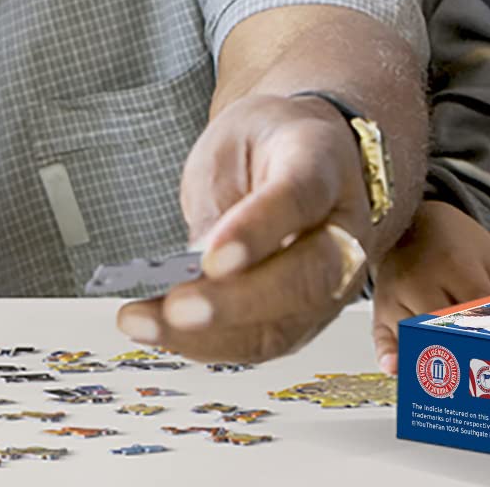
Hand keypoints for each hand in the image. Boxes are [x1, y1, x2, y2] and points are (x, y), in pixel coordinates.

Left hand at [115, 93, 373, 362]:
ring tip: (145, 323)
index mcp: (324, 166)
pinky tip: (160, 331)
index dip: (257, 230)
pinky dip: (205, 345)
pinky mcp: (305, 317)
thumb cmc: (267, 147)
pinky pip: (260, 343)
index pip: (300, 199)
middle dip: (236, 303)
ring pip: (284, 325)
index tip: (211, 256)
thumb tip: (196, 264)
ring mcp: (333, 282)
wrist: (303, 156)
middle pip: (307, 278)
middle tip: (177, 307)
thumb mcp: (235, 144)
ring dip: (210, 336)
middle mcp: (343, 230)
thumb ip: (222, 200)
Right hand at [370, 200, 489, 372]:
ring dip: (437, 361)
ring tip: (462, 383)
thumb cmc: (456, 244)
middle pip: (444, 326)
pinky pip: (382, 338)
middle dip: (469, 351)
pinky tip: (398, 370)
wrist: (411, 222)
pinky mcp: (379, 310)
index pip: (479, 308)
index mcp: (454, 264)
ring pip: (416, 337)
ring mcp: (395, 296)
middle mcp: (419, 280)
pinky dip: (389, 355)